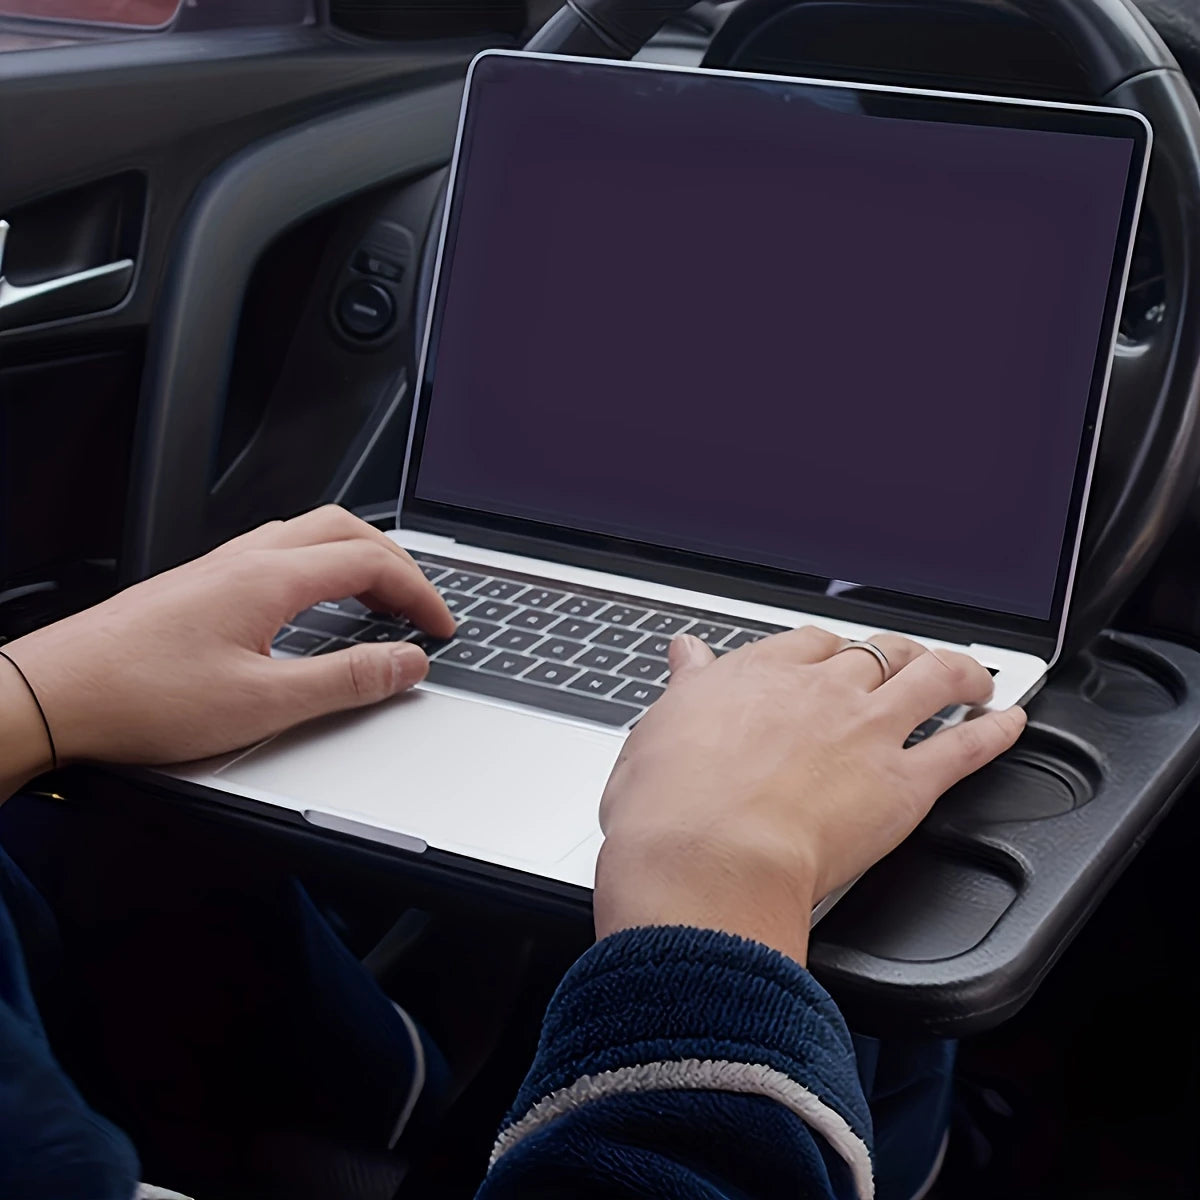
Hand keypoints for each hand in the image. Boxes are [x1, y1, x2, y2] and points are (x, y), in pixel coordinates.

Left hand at [0, 507, 454, 783]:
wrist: (53, 694)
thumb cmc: (140, 696)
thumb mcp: (263, 703)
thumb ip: (345, 680)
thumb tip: (405, 663)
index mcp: (270, 578)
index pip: (372, 562)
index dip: (420, 592)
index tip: (441, 627)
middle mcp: (246, 559)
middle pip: (346, 529)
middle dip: (397, 562)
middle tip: (420, 606)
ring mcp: (220, 566)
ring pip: (310, 534)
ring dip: (358, 558)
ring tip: (379, 600)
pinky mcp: (200, 583)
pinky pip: (279, 552)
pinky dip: (321, 567)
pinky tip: (314, 604)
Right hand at [594, 628, 1025, 964]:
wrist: (705, 860)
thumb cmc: (667, 809)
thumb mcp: (656, 730)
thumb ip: (685, 686)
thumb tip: (686, 653)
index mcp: (758, 676)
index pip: (808, 643)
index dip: (827, 650)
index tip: (831, 659)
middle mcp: (818, 691)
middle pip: (874, 652)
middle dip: (895, 653)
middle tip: (903, 662)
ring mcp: (866, 731)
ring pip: (930, 677)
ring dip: (958, 672)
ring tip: (974, 676)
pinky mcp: (903, 784)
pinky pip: (964, 746)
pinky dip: (995, 730)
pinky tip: (1010, 719)